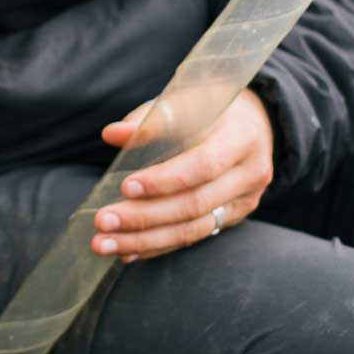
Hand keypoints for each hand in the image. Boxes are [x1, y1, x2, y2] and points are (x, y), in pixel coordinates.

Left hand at [92, 88, 274, 261]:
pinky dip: (156, 246)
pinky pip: (191, 238)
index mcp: (242, 137)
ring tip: (105, 244)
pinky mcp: (232, 219)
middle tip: (103, 222)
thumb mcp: (186, 102)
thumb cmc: (210, 108)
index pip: (204, 165)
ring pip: (193, 230)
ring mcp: (244, 201)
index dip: (165, 180)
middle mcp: (250, 174)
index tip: (126, 187)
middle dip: (145, 218)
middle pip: (195, 205)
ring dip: (144, 240)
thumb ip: (150, 119)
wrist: (250, 122)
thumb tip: (112, 134)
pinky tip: (126, 251)